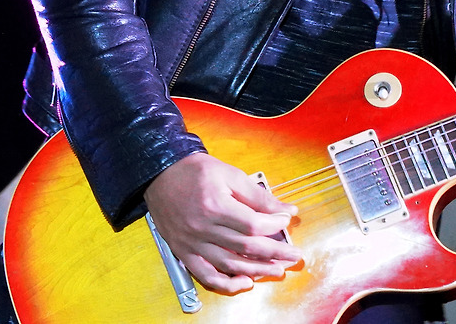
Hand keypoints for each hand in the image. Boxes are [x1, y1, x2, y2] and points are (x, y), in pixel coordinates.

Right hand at [143, 153, 301, 294]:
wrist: (162, 176)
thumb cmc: (196, 172)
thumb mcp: (230, 174)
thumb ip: (257, 195)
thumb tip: (284, 209)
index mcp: (215, 205)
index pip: (252, 224)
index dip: (273, 225)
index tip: (286, 220)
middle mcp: (203, 228)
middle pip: (245, 247)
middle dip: (274, 252)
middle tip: (293, 255)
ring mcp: (192, 243)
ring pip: (229, 264)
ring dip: (256, 270)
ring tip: (277, 269)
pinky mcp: (184, 252)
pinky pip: (206, 275)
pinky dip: (226, 283)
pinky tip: (245, 283)